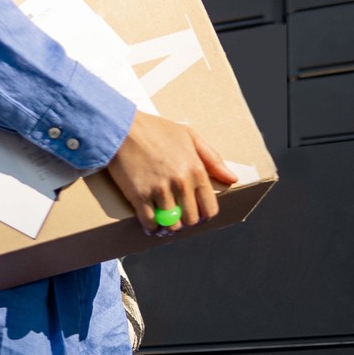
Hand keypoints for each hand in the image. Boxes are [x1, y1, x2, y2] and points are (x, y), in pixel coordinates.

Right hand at [106, 111, 239, 233]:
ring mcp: (160, 190)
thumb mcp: (189, 135)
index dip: (204, 216)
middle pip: (191, 220)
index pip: (209, 208)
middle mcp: (180, 182)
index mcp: (195, 169)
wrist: (122, 126)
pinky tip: (151, 225)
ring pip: (171, 224)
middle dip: (186, 222)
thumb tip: (232, 179)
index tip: (196, 215)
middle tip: (178, 219)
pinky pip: (150, 222)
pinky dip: (151, 228)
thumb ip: (212, 158)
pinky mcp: (140, 195)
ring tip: (164, 224)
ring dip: (168, 227)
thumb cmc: (155, 129)